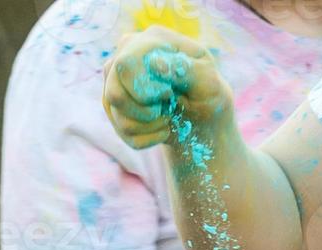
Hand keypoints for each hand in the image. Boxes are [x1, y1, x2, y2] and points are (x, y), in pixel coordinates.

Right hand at [104, 28, 232, 149]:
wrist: (203, 119)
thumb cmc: (208, 94)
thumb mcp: (208, 82)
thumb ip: (186, 69)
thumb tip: (154, 63)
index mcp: (152, 40)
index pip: (127, 62)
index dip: (145, 88)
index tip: (168, 94)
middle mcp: (127, 55)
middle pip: (115, 94)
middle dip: (145, 112)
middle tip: (167, 108)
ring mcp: (116, 80)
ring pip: (117, 116)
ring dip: (148, 126)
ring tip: (167, 118)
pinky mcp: (113, 105)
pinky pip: (122, 131)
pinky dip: (146, 138)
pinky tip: (161, 128)